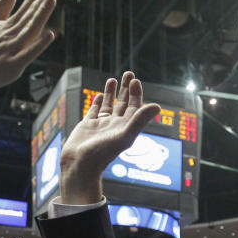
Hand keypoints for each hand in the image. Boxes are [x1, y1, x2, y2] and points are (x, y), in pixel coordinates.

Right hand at [0, 0, 65, 90]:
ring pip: (30, 28)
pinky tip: (50, 34)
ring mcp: (13, 48)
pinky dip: (38, 44)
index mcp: (11, 22)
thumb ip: (5, 0)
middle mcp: (13, 32)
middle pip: (33, 11)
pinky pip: (28, 53)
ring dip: (41, 13)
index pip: (30, 2)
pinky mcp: (13, 64)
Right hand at [58, 71, 160, 204]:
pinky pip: (94, 111)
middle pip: (124, 103)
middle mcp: (114, 126)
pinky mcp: (87, 126)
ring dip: (111, 92)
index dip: (136, 93)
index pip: (135, 107)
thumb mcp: (124, 135)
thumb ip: (140, 120)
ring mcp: (101, 125)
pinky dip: (97, 102)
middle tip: (129, 73)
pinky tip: (98, 94)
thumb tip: (158, 106)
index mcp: (125, 127)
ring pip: (108, 105)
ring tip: (113, 79)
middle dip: (126, 88)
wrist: (79, 165)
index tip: (135, 80)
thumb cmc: (102, 153)